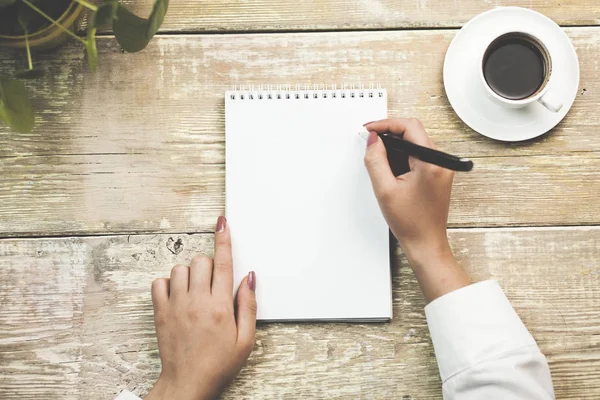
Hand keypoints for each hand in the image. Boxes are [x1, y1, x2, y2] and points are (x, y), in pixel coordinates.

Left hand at [145, 216, 256, 399]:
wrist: (188, 383)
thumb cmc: (218, 364)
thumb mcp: (245, 340)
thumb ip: (248, 306)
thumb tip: (249, 278)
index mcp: (221, 307)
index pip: (223, 263)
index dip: (224, 239)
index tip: (222, 223)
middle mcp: (198, 301)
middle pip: (201, 261)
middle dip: (209, 265)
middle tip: (212, 284)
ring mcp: (176, 305)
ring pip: (180, 268)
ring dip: (190, 274)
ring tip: (195, 292)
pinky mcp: (161, 312)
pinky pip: (159, 282)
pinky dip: (168, 284)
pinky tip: (178, 296)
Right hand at [364, 118, 468, 301]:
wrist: (426, 243)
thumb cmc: (411, 223)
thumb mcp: (384, 189)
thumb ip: (376, 160)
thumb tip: (373, 139)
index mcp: (432, 162)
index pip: (409, 126)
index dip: (386, 124)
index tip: (370, 129)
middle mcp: (441, 162)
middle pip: (413, 132)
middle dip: (389, 134)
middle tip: (370, 143)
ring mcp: (441, 167)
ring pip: (414, 143)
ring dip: (394, 147)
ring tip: (379, 161)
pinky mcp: (437, 174)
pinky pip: (417, 155)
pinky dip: (401, 157)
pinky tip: (390, 171)